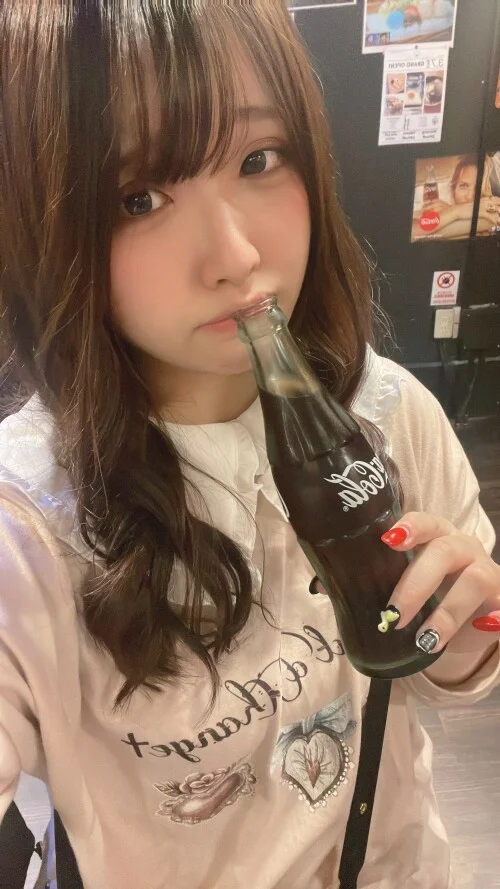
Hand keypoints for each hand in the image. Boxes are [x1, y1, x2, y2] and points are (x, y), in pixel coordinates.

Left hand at [381, 512, 499, 655]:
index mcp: (437, 536)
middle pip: (444, 551)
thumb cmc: (431, 594)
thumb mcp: (405, 584)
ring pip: (474, 579)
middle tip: (394, 616)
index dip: (410, 527)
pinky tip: (484, 626)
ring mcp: (488, 571)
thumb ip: (376, 581)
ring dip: (448, 612)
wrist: (470, 618)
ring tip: (425, 640)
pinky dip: (494, 618)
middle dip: (416, 585)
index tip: (390, 540)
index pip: (426, 522)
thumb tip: (330, 589)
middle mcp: (464, 547)